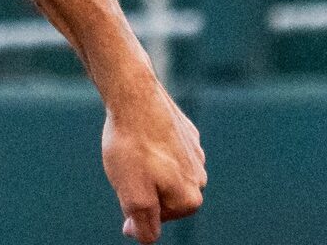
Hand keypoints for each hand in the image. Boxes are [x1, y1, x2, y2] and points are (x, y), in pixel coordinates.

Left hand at [102, 79, 206, 242]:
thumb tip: (141, 234)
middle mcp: (200, 177)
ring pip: (165, 173)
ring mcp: (196, 152)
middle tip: (128, 167)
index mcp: (190, 198)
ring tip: (133, 150)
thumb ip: (143, 225)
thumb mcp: (132, 196)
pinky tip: (141, 134)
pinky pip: (166, 150)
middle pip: (163, 197)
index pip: (157, 220)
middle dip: (144, 187)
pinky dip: (152, 147)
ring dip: (147, 167)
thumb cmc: (132, 147)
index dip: (135, 207)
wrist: (134, 96)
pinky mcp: (186, 132)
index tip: (126, 186)